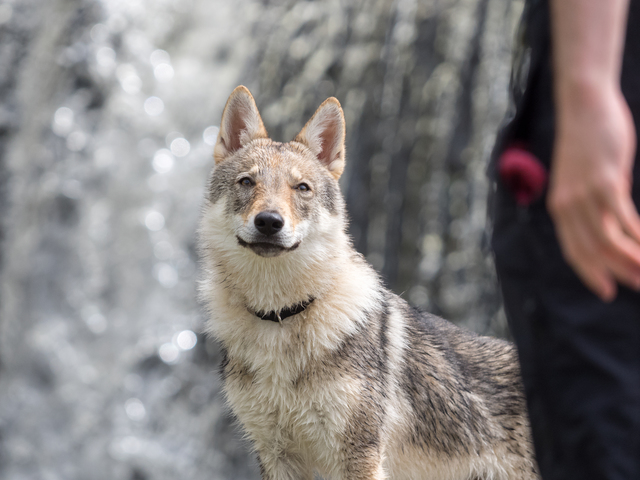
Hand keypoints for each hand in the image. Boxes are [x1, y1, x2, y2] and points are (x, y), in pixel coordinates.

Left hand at [547, 84, 639, 300]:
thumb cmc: (587, 141)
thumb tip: (616, 219)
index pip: (573, 250)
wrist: (584, 106)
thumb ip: (595, 200)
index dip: (590, 273)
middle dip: (616, 273)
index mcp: (560, 207)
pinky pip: (624, 219)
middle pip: (591, 252)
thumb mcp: (584, 177)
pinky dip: (639, 237)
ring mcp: (584, 195)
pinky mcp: (605, 183)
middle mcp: (567, 206)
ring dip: (631, 261)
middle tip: (639, 287)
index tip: (607, 290)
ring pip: (607, 241)